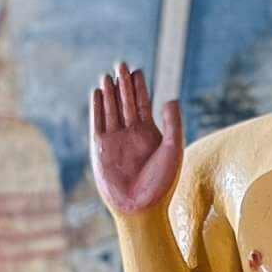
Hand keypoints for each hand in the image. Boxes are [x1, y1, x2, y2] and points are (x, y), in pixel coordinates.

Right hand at [89, 63, 182, 219]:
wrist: (140, 207)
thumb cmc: (161, 183)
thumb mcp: (172, 150)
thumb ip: (173, 124)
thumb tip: (172, 99)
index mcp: (150, 134)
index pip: (143, 104)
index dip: (140, 87)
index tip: (137, 70)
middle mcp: (132, 135)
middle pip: (126, 103)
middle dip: (124, 84)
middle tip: (121, 64)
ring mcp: (115, 140)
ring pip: (111, 110)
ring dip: (110, 93)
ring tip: (108, 75)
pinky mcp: (100, 148)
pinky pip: (98, 123)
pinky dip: (98, 108)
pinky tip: (98, 93)